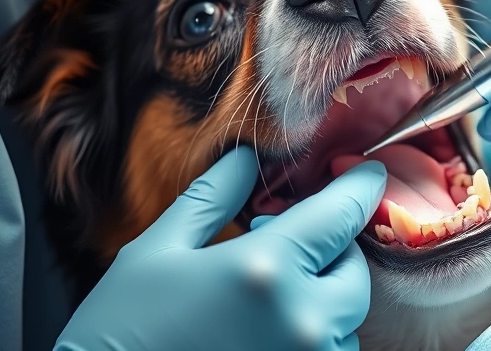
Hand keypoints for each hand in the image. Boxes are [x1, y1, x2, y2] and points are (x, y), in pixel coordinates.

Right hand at [55, 147, 386, 350]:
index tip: (370, 175)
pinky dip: (310, 339)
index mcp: (265, 269)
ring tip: (266, 298)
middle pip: (354, 276)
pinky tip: (263, 330)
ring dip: (320, 303)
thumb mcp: (156, 252)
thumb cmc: (120, 330)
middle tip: (287, 247)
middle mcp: (300, 320)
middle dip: (331, 256)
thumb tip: (245, 159)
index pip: (340, 216)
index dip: (360, 189)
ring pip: (344, 324)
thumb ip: (210, 199)